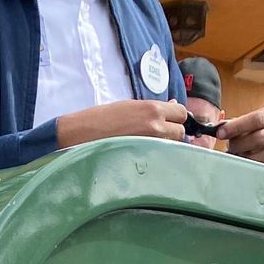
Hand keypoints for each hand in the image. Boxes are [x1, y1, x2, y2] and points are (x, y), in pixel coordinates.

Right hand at [57, 100, 186, 148]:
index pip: (181, 113)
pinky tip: (144, 153)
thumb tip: (172, 105)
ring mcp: (151, 144)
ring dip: (166, 145)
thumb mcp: (130, 105)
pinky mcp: (144, 159)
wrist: (82, 134)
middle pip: (180, 131)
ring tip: (149, 144)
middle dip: (173, 132)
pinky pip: (160, 157)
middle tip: (159, 134)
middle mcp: (156, 126)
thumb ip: (153, 108)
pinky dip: (157, 155)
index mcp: (152, 108)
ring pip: (172, 146)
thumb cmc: (103, 117)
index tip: (169, 120)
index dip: (176, 117)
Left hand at [220, 102, 263, 167]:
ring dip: (243, 157)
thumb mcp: (249, 121)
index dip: (236, 126)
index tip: (221, 133)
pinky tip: (246, 163)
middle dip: (239, 144)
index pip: (256, 119)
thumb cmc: (258, 130)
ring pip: (259, 156)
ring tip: (239, 154)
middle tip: (230, 147)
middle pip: (258, 138)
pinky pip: (262, 169)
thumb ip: (234, 123)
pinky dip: (250, 167)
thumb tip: (217, 127)